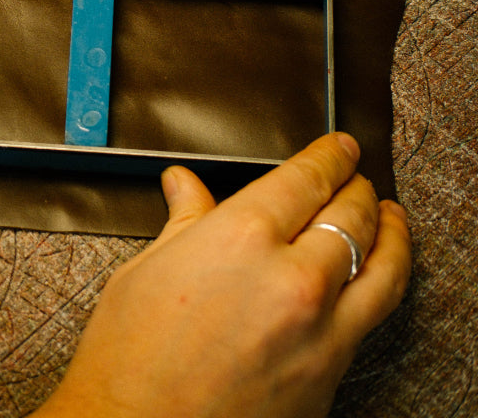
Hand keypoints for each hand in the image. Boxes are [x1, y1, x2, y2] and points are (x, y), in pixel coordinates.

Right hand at [35, 133, 410, 417]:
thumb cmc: (129, 360)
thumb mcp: (146, 271)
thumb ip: (184, 222)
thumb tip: (186, 188)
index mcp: (239, 238)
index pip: (306, 179)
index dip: (329, 156)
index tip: (338, 147)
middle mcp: (291, 278)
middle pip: (350, 214)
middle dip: (356, 188)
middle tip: (355, 177)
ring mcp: (321, 328)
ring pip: (382, 264)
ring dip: (390, 231)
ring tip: (389, 216)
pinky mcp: (333, 371)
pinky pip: (374, 315)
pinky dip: (383, 282)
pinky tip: (375, 273)